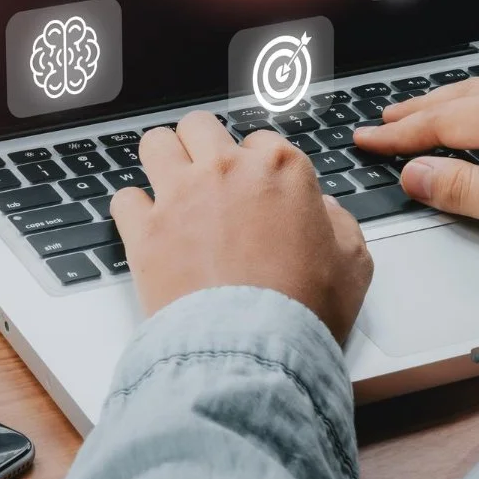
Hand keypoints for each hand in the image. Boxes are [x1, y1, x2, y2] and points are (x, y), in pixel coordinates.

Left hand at [111, 112, 373, 342]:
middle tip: (208, 178)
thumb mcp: (354, 264)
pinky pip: (124, 197)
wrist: (252, 351)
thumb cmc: (303, 312)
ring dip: (163, 161)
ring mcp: (180, 195)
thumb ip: (342, 225)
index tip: (256, 190)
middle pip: (200, 126)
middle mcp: (226, 170)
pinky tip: (148, 229)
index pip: (261, 141)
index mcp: (280, 168)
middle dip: (203, 147)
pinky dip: (134, 212)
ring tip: (171, 188)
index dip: (258, 167)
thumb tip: (325, 212)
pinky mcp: (144, 229)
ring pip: (156, 143)